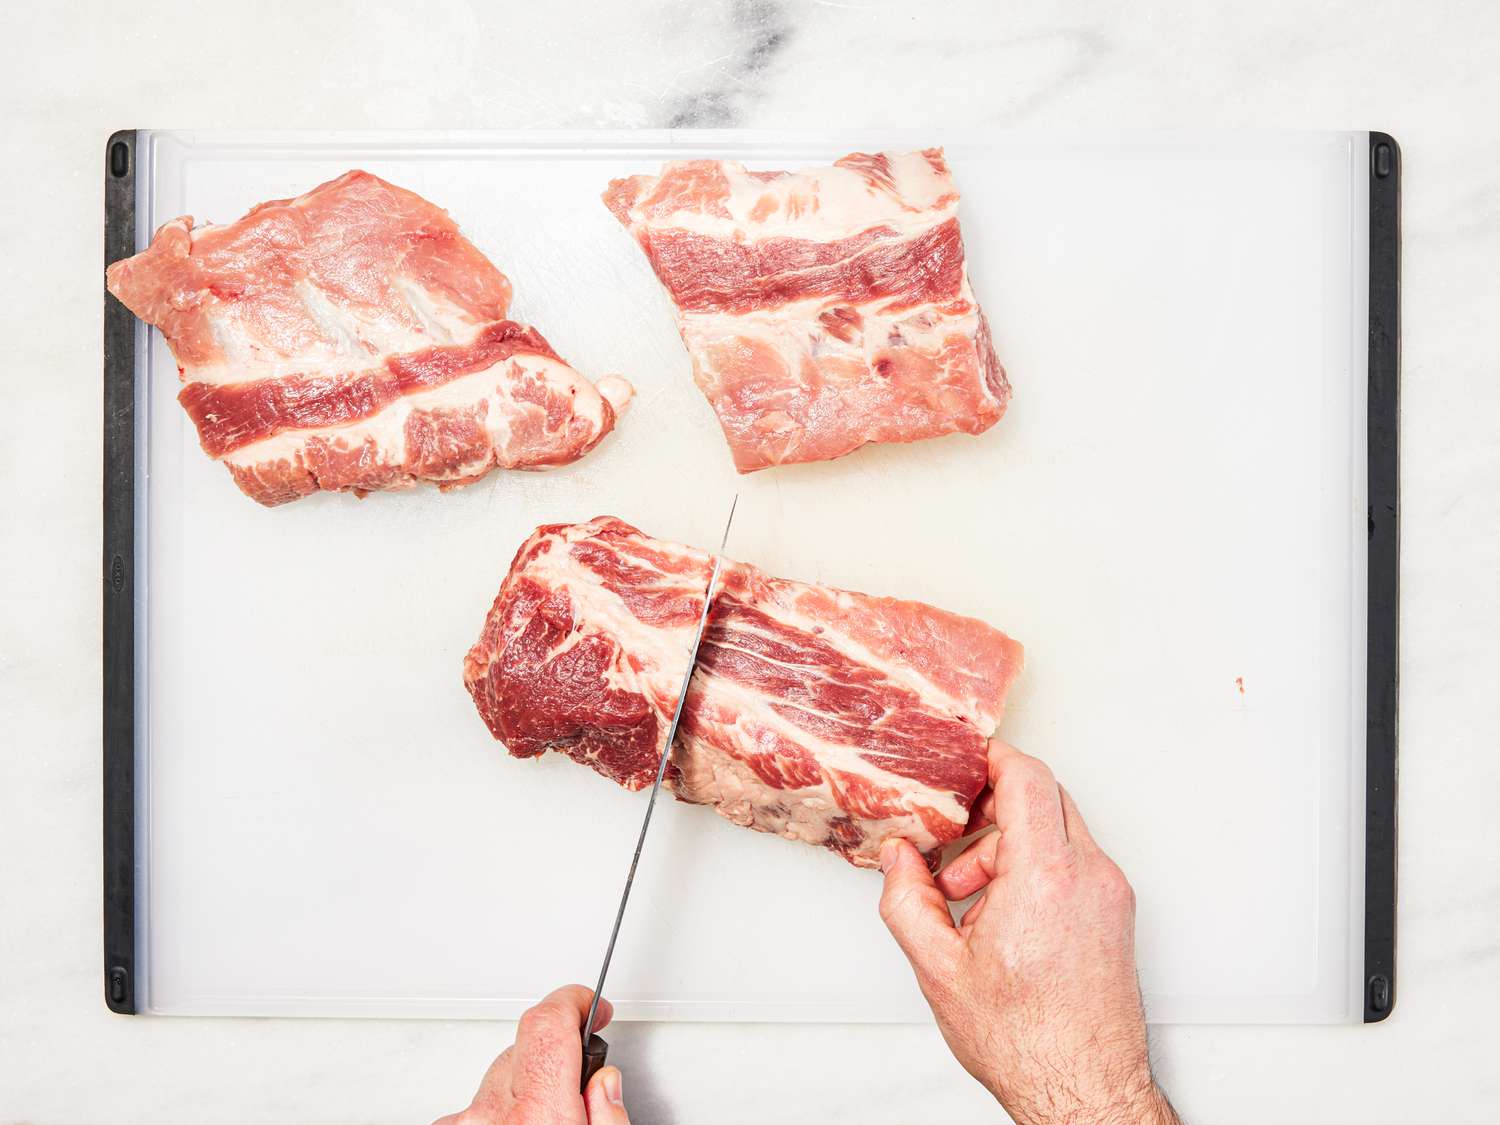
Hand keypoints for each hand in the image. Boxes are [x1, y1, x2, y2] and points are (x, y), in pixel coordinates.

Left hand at [433, 985, 629, 1124]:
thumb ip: (608, 1115)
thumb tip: (603, 1084)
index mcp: (539, 1114)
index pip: (549, 1021)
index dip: (572, 1001)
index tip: (587, 1004)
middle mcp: (493, 1115)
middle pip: (526, 1048)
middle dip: (555, 1057)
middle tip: (578, 1088)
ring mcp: (465, 1123)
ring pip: (500, 1078)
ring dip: (524, 1089)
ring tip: (546, 1120)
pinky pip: (478, 1105)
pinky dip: (499, 1112)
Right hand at [879, 741, 1179, 1124]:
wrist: (1083, 1089)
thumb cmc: (1025, 1040)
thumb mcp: (939, 968)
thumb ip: (906, 898)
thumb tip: (897, 858)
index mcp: (1045, 877)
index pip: (1028, 778)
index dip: (991, 758)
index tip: (965, 762)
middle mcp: (1089, 875)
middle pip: (1044, 796)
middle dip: (991, 809)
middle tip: (953, 836)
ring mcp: (1110, 893)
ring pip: (1058, 829)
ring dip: (1008, 844)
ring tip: (968, 894)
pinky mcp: (1116, 913)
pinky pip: (1073, 862)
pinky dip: (1034, 868)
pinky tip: (1001, 913)